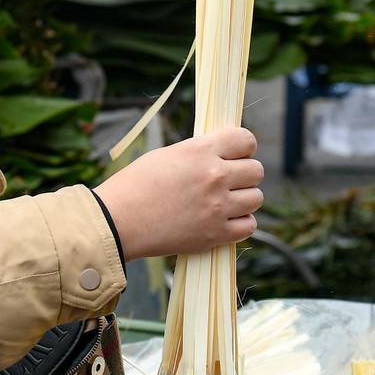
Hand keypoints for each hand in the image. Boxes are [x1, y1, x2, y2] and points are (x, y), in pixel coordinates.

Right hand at [94, 126, 263, 261]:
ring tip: (226, 201)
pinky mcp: (216, 234)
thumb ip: (199, 153)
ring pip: (256, 198)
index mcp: (200, 151)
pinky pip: (249, 225)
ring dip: (244, 199)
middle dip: (245, 174)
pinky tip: (225, 220)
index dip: (244, 147)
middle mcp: (214, 176)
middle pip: (256, 170)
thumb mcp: (167, 155)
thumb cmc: (135, 186)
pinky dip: (241, 223)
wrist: (117, 221)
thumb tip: (222, 154)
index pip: (246, 140)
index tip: (236, 154)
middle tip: (229, 180)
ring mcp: (218, 207)